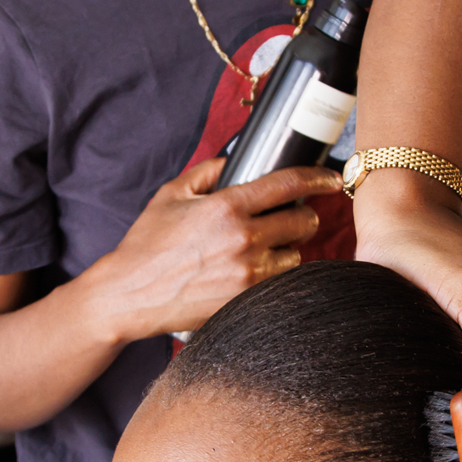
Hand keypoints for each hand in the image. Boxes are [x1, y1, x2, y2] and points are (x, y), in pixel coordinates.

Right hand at [86, 159, 337, 341]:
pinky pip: (281, 283)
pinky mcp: (246, 300)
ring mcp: (248, 273)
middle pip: (303, 221)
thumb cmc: (146, 244)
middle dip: (303, 216)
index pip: (289, 184)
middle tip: (292, 217)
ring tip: (270, 248)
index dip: (318, 178)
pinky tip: (260, 270)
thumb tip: (234, 161)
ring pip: (297, 255)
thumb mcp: (170, 195)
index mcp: (227, 206)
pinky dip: (277, 274)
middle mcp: (243, 238)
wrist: (129, 294)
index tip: (332, 179)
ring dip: (290, 249)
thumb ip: (206, 171)